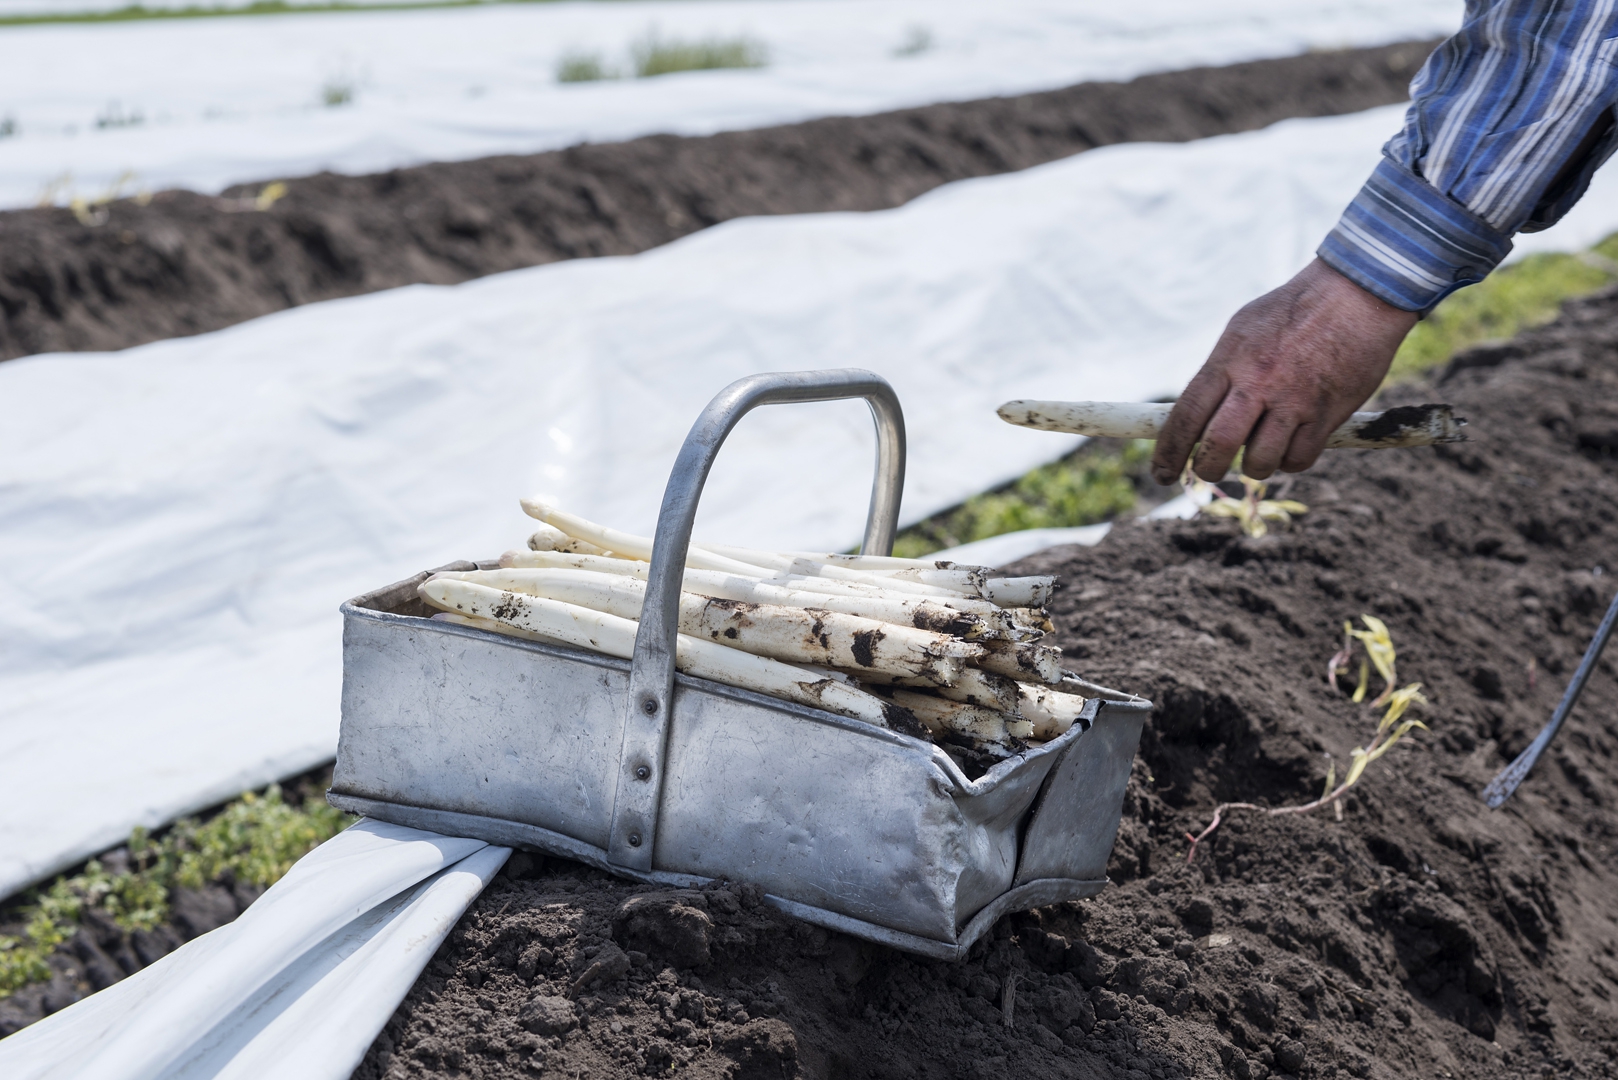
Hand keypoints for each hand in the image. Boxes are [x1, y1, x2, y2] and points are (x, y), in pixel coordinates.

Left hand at [1150, 258, 1418, 484]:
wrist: (1356, 294)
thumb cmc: (1293, 310)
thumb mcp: (1242, 330)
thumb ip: (1219, 371)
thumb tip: (1196, 412)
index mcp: (1229, 361)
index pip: (1186, 416)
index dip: (1169, 452)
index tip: (1162, 474)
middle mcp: (1258, 384)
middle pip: (1218, 447)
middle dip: (1206, 469)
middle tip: (1207, 471)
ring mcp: (1293, 401)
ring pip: (1260, 461)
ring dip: (1254, 466)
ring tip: (1259, 451)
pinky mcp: (1327, 414)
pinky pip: (1299, 459)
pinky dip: (1290, 460)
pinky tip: (1291, 443)